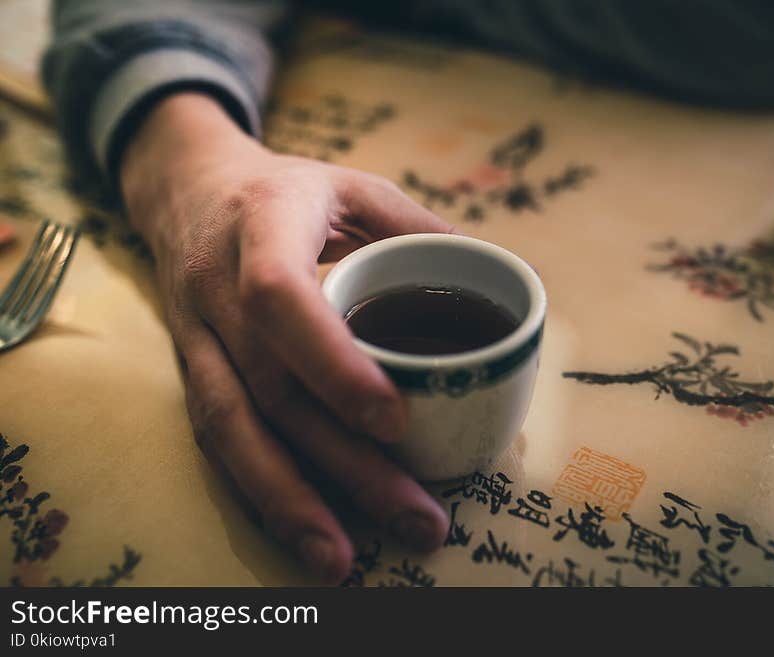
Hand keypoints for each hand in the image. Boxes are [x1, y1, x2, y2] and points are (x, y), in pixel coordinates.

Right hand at [121, 93, 454, 582]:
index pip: (280, 296)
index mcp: (262, 225)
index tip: (394, 419)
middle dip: (342, 463)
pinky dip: (260, 490)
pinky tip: (304, 532)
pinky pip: (218, 439)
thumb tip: (510, 275)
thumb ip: (422, 229)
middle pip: (269, 387)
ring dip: (289, 501)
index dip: (331, 361)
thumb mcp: (355, 186)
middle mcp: (217, 286)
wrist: (188, 189)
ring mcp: (196, 334)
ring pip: (231, 429)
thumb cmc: (288, 190)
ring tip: (344, 560)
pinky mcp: (192, 371)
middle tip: (416, 516)